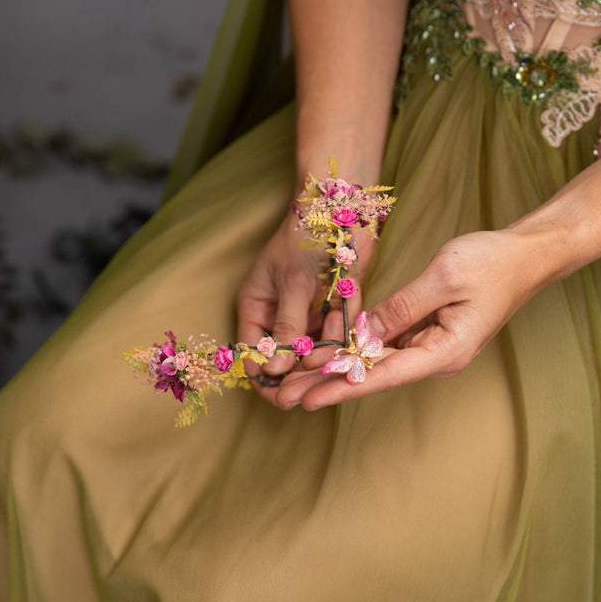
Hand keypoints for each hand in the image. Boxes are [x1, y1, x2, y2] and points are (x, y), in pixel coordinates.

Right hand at [236, 211, 374, 403]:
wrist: (343, 205)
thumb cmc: (307, 236)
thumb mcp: (292, 284)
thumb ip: (286, 328)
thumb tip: (274, 369)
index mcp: (257, 307)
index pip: (252, 355)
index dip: (265, 378)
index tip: (282, 396)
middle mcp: (280, 314)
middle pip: (284, 358)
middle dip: (297, 375)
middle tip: (309, 394)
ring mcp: (307, 312)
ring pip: (314, 349)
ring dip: (325, 354)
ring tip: (334, 351)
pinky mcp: (334, 307)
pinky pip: (338, 333)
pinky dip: (343, 334)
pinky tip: (347, 326)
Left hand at [275, 229, 544, 409]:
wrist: (527, 256)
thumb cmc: (491, 263)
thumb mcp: (443, 277)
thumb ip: (402, 307)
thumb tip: (364, 334)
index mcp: (444, 351)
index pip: (382, 375)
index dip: (341, 387)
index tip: (307, 398)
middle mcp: (436, 356)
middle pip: (373, 376)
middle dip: (327, 385)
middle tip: (283, 397)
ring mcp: (431, 346)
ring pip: (375, 363)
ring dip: (335, 371)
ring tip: (292, 382)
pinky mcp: (427, 332)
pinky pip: (386, 347)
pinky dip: (354, 352)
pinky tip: (326, 356)